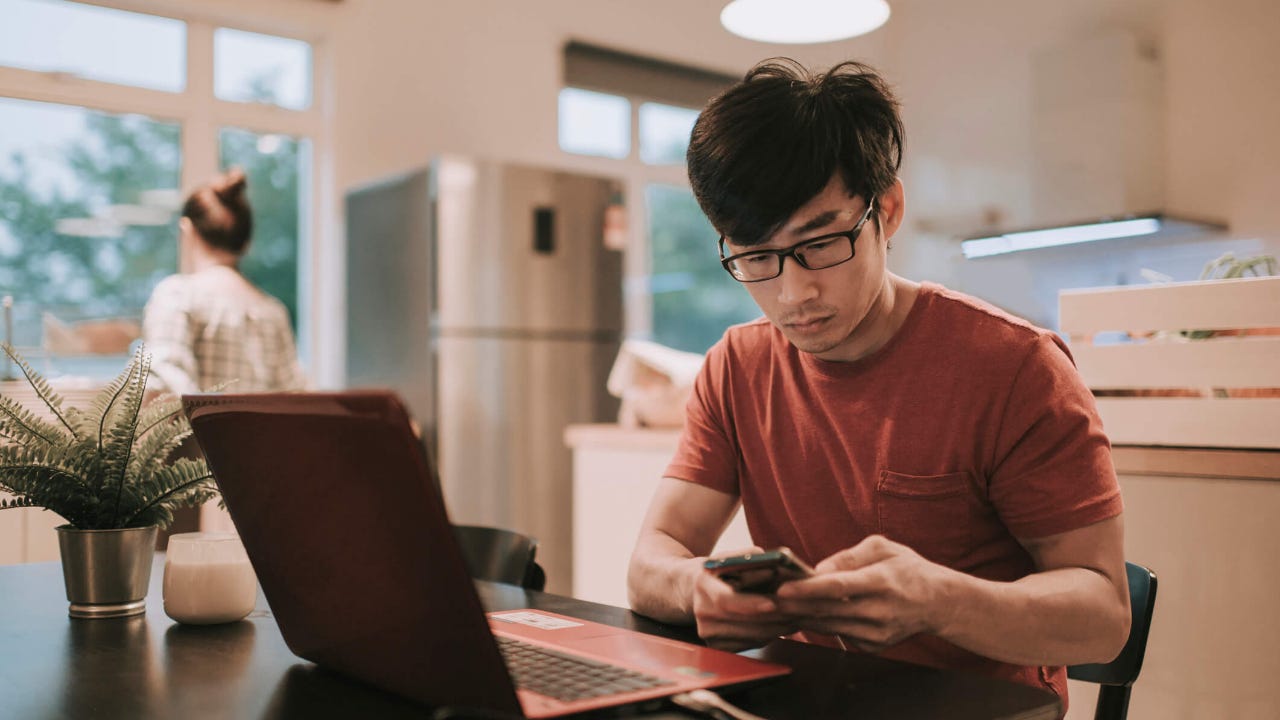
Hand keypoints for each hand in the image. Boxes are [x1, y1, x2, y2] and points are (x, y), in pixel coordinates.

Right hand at [692, 548, 799, 650]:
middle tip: (799, 611)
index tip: (773, 603)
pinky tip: (783, 626)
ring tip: (797, 618)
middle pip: (741, 621)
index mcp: (702, 584)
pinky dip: (769, 636)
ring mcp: (707, 632)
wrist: (692, 590)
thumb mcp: (728, 558)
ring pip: (749, 636)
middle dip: (773, 617)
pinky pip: (750, 644)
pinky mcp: (716, 646)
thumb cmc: (720, 571)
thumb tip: (766, 558)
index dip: (750, 603)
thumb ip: (746, 556)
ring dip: (776, 628)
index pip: (725, 600)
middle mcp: (701, 611)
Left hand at [773, 535, 955, 653]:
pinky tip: (799, 614)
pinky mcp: (872, 645)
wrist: (938, 602)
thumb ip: (848, 556)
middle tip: (762, 598)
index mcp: (882, 582)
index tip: (782, 588)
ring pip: (828, 626)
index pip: (839, 587)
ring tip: (772, 605)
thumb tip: (816, 569)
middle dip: (793, 605)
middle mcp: (879, 611)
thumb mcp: (882, 547)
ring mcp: (876, 633)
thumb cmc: (907, 568)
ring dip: (799, 616)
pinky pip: (837, 634)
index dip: (808, 589)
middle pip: (827, 610)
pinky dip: (817, 624)